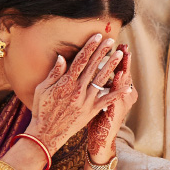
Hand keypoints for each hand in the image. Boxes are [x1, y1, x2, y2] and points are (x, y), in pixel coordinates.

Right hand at [25, 33, 129, 153]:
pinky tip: (128, 86)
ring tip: (120, 55)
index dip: (90, 47)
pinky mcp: (91, 111)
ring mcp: (86, 101)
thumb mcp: (43, 89)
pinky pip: (107, 101)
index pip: (80, 60)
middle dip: (102, 52)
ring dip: (112, 66)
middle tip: (111, 40)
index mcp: (65, 82)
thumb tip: (62, 57)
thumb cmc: (42, 110)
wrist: (46, 133)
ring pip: (101, 80)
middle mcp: (77, 90)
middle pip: (93, 66)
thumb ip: (54, 73)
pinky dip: (118, 93)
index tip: (97, 36)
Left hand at [87, 44, 137, 163]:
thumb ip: (102, 86)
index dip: (120, 59)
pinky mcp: (118, 110)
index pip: (120, 70)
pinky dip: (119, 85)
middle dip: (124, 59)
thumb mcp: (101, 100)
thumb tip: (102, 72)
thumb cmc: (98, 118)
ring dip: (124, 67)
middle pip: (124, 72)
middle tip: (124, 45)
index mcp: (119, 91)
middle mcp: (125, 95)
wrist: (101, 139)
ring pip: (124, 82)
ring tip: (124, 54)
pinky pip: (118, 95)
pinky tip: (119, 74)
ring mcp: (123, 102)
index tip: (120, 45)